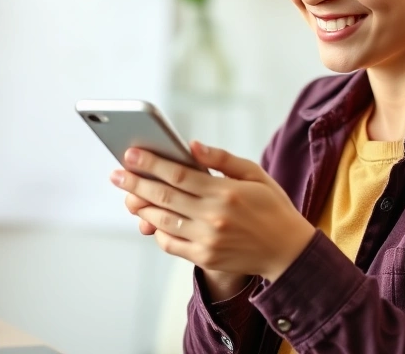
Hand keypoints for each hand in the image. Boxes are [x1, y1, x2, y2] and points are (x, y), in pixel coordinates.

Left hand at [110, 141, 315, 282]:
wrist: (289, 251)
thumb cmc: (272, 207)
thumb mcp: (255, 174)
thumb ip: (222, 159)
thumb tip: (191, 146)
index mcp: (225, 192)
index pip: (178, 174)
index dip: (150, 163)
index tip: (130, 154)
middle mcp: (213, 217)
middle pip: (163, 196)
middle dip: (135, 183)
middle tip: (116, 173)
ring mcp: (207, 240)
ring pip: (162, 220)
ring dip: (140, 207)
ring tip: (128, 195)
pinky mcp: (205, 257)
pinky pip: (170, 243)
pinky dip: (157, 230)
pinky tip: (151, 219)